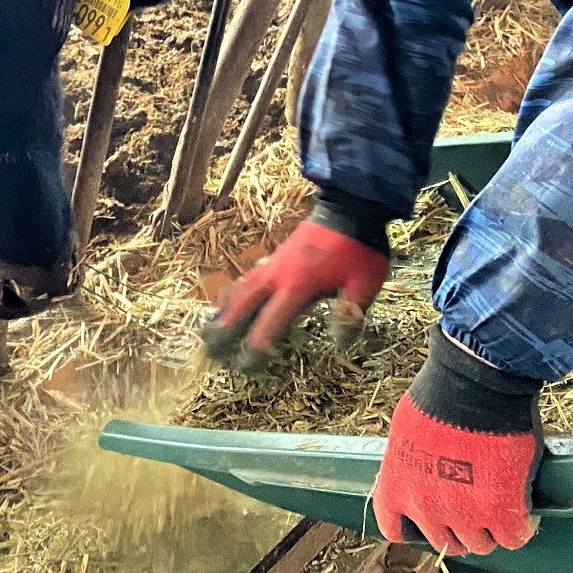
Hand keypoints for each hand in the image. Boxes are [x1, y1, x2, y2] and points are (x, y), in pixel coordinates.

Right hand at [201, 213, 387, 370]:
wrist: (350, 206)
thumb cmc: (358, 248)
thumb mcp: (364, 283)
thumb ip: (350, 313)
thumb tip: (339, 345)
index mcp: (298, 284)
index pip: (271, 320)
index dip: (257, 345)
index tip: (245, 366)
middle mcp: (278, 274)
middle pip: (244, 303)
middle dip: (226, 328)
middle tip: (209, 350)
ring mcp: (274, 263)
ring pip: (242, 289)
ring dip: (224, 310)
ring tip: (207, 329)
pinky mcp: (276, 256)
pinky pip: (248, 277)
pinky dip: (235, 292)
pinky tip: (231, 300)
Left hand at [372, 325, 542, 555]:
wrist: (475, 384)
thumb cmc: (441, 394)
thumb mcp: (408, 432)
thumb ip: (413, 462)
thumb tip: (425, 469)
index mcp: (397, 487)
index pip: (396, 528)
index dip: (416, 526)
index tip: (431, 516)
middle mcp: (425, 509)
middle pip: (446, 541)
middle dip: (460, 527)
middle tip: (474, 507)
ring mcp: (464, 515)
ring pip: (480, 544)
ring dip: (490, 528)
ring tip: (500, 504)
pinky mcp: (502, 512)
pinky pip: (513, 538)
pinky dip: (520, 526)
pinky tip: (522, 507)